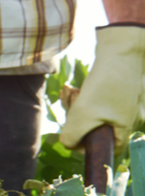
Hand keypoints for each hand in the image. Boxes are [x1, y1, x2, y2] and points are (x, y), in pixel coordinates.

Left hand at [60, 25, 144, 151]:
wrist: (122, 46)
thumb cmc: (105, 84)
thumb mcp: (82, 116)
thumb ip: (71, 138)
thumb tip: (68, 144)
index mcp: (125, 128)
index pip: (108, 149)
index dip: (87, 147)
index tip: (74, 135)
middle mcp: (127, 116)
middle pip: (95, 129)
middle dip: (76, 119)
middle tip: (70, 103)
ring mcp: (123, 102)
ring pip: (91, 113)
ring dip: (75, 105)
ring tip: (68, 92)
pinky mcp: (116, 89)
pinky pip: (94, 100)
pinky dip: (81, 96)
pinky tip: (70, 88)